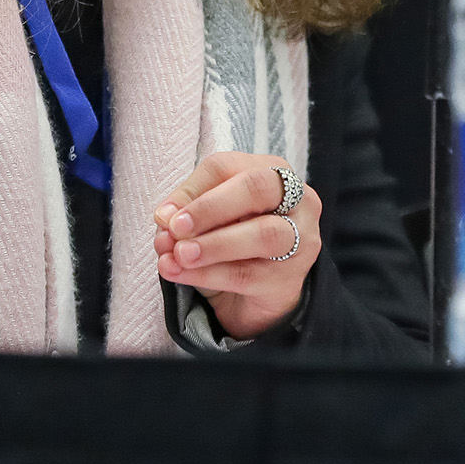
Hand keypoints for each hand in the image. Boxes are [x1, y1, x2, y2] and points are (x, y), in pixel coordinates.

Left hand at [152, 152, 321, 339]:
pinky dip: (210, 274)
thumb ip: (187, 212)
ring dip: (213, 244)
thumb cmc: (230, 241)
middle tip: (176, 228)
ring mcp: (300, 238)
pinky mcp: (291, 278)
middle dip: (211, 207)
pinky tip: (183, 274)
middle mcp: (296, 199)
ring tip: (179, 254)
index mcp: (271, 171)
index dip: (192, 189)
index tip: (163, 215)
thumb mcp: (207, 219)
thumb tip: (164, 217)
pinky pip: (249, 274)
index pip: (228, 166)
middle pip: (257, 188)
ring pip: (262, 234)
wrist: (251, 296)